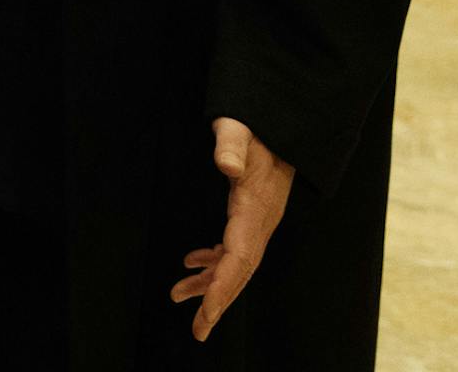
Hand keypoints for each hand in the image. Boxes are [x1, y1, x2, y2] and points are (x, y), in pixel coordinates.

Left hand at [170, 117, 295, 341]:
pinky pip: (231, 248)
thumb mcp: (240, 129)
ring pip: (233, 263)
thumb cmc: (256, 127)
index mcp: (255, 209)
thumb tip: (225, 164)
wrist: (280, 125)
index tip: (208, 313)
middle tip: (198, 331)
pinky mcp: (249, 215)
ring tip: (176, 295)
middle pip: (240, 271)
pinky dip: (211, 261)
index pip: (240, 258)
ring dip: (208, 282)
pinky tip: (190, 264)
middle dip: (219, 301)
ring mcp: (256, 221)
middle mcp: (258, 222)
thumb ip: (232, 144)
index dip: (224, 287)